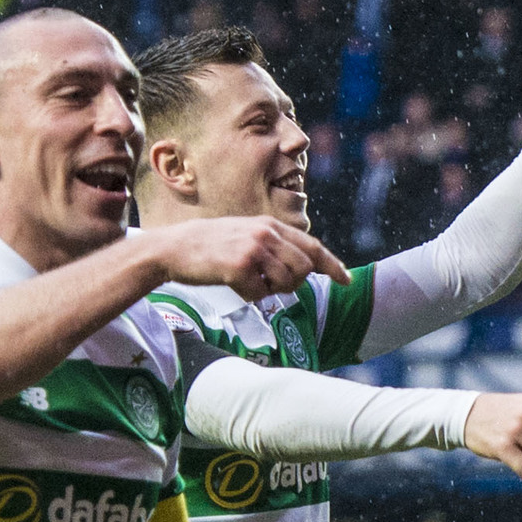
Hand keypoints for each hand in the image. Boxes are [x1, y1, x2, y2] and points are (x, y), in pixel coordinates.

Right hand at [146, 216, 348, 296]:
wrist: (174, 248)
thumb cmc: (211, 247)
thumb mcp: (247, 236)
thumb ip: (276, 246)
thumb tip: (306, 267)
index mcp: (270, 225)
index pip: (312, 246)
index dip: (332, 265)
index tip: (346, 280)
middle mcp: (266, 233)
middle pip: (303, 269)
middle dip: (293, 284)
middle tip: (269, 283)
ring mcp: (253, 248)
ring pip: (285, 283)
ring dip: (269, 290)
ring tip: (247, 280)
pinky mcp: (240, 266)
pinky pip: (259, 294)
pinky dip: (248, 295)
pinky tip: (232, 282)